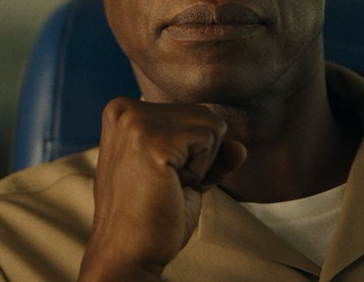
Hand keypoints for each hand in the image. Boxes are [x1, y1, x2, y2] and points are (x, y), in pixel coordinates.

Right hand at [78, 97, 247, 280]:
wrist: (128, 253)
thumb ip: (210, 156)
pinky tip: (170, 187)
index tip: (162, 178)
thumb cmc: (151, 218)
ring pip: (212, 124)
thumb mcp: (184, 177)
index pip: (191, 113)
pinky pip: (209, 140)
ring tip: (167, 185)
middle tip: (166, 184)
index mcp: (123, 111)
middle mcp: (124, 109)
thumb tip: (240, 147)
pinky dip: (200, 170)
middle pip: (204, 114)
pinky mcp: (152, 140)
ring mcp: (135, 123)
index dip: (191, 152)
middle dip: (200, 156)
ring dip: (201, 164)